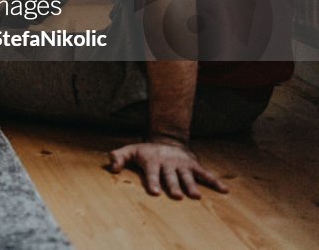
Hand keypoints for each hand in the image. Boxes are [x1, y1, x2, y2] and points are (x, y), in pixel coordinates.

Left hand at [108, 140, 228, 199]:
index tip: (154, 192)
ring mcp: (182, 165)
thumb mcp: (130, 150)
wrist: (167, 139)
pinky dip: (215, 181)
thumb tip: (111, 167)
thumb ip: (119, 157)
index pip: (151, 173)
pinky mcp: (193, 166)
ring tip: (196, 196)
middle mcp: (168, 163)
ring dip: (191, 185)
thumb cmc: (146, 151)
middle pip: (170, 176)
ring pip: (187, 176)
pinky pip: (205, 174)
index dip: (152, 182)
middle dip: (173, 186)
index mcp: (152, 161)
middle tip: (176, 196)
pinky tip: (224, 190)